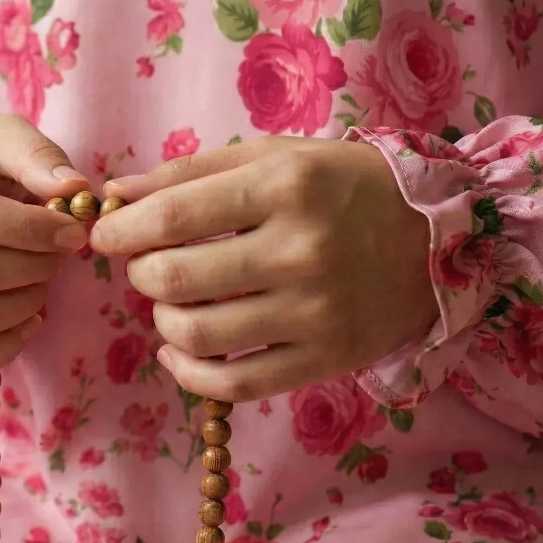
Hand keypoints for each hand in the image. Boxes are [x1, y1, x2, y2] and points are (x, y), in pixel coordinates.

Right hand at [0, 113, 89, 376]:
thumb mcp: (1, 137)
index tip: (73, 233)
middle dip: (33, 268)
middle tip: (59, 256)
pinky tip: (27, 320)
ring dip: (23, 306)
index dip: (31, 230)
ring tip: (41, 282)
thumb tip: (73, 191)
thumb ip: (38, 157)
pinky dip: (4, 349)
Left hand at [89, 137, 436, 401]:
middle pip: (174, 278)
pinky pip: (234, 384)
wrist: (439, 238)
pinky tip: (177, 352)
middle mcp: (299, 251)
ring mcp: (313, 313)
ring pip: (196, 333)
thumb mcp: (273, 157)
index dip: (120, 231)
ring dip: (161, 319)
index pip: (171, 217)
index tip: (103, 236)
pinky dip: (188, 373)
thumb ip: (190, 172)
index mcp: (284, 187)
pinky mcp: (324, 360)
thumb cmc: (343, 187)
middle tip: (149, 264)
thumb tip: (114, 194)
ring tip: (172, 302)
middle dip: (141, 273)